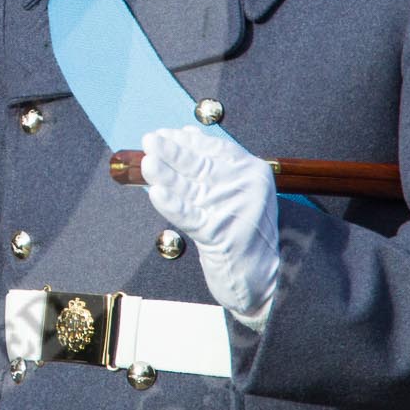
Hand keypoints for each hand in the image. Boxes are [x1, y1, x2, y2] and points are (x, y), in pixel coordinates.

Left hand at [140, 125, 279, 328]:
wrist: (262, 275)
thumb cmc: (243, 230)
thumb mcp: (235, 190)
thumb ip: (214, 163)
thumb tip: (187, 133)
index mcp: (253, 171)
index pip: (216, 148)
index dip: (188, 141)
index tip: (165, 134)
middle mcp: (247, 187)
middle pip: (202, 165)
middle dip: (173, 153)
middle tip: (150, 141)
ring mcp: (236, 210)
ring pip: (192, 189)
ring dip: (167, 176)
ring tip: (148, 164)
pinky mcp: (221, 235)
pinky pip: (190, 217)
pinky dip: (172, 205)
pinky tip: (157, 194)